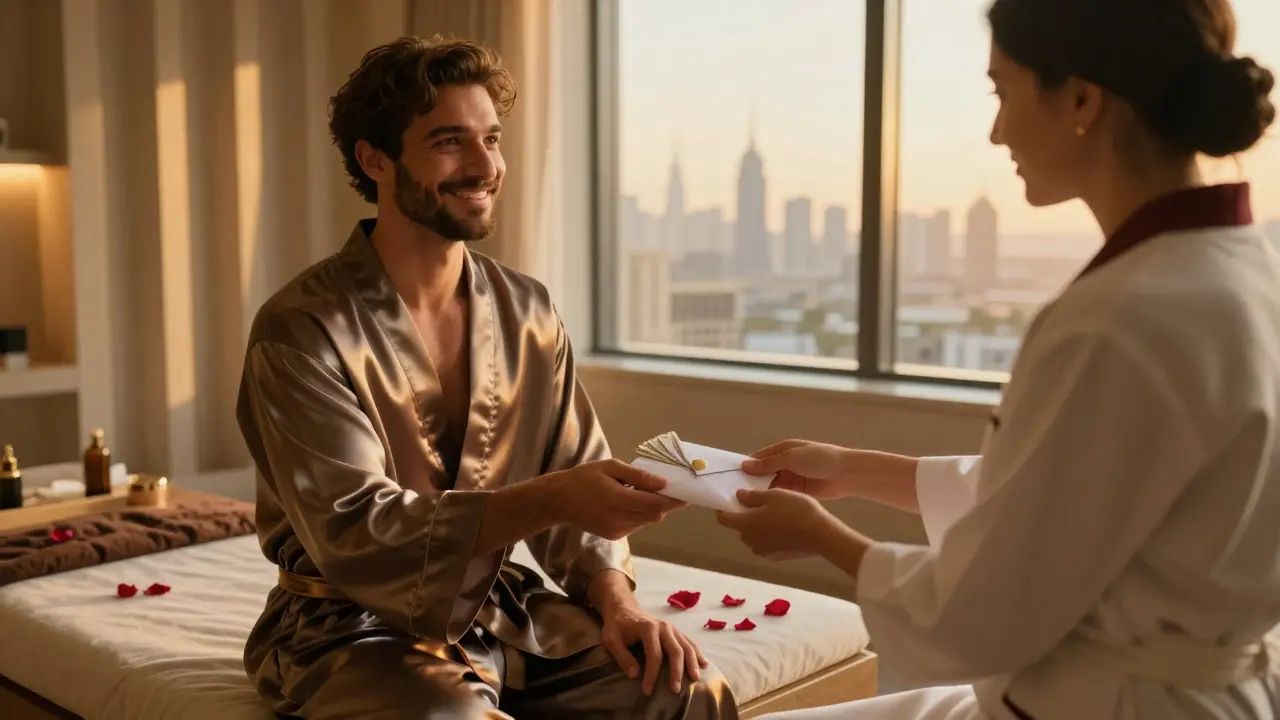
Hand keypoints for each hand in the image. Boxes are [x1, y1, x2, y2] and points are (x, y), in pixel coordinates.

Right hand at [546, 459, 685, 539]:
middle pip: (655, 515)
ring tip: (641, 492)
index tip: (687, 494)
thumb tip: (663, 483)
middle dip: (665, 503)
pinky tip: (628, 502)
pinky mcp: (614, 536)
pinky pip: (636, 525)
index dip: (674, 500)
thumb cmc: (584, 478)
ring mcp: (617, 531)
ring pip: (647, 521)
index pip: (656, 504)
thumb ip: (638, 476)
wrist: (559, 500)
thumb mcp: (610, 467)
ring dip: (651, 508)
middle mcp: (619, 519)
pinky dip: (640, 514)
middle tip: (668, 489)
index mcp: (618, 500)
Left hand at [600, 605, 706, 695]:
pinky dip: (697, 653)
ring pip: (687, 646)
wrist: (624, 609)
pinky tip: (704, 664)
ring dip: (692, 663)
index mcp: (648, 627)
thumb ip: (622, 656)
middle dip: (676, 671)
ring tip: (694, 679)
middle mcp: (664, 626)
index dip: (652, 674)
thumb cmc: (617, 626)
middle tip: (675, 690)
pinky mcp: (675, 631)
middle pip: (675, 650)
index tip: (647, 690)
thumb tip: (635, 675)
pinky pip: (689, 642)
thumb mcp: (611, 639)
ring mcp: (672, 628)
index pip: (654, 654)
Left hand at [716, 488, 841, 559]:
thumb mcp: (774, 495)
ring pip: (753, 536)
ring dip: (758, 526)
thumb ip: (752, 496)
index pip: (723, 519)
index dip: (723, 508)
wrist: (821, 535)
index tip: (731, 500)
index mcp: (745, 524)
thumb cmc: (796, 510)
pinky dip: (769, 536)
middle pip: (739, 527)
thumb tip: (737, 496)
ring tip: (775, 515)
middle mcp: (749, 541)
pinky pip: (765, 544)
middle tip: (760, 504)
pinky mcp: (775, 558)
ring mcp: (762, 551)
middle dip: (744, 516)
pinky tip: (784, 528)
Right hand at [741, 440, 853, 499]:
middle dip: (751, 482)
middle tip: (733, 494)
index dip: (746, 466)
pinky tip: (759, 509)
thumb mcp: (791, 457)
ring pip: (770, 486)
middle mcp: (784, 464)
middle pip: (763, 473)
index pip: (759, 458)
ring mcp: (791, 479)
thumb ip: (768, 463)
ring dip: (760, 492)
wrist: (845, 474)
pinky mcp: (797, 492)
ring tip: (743, 504)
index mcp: (782, 450)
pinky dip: (772, 500)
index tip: (729, 477)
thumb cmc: (819, 459)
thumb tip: (745, 465)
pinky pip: (781, 495)